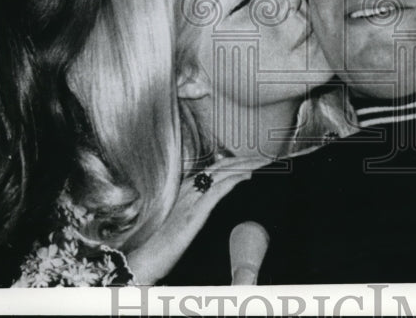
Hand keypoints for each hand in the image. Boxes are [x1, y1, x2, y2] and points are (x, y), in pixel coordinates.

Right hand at [125, 155, 267, 283]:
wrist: (148, 258)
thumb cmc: (166, 242)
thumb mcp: (186, 218)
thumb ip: (202, 205)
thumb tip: (222, 199)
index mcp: (188, 187)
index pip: (219, 167)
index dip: (239, 161)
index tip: (258, 159)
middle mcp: (190, 187)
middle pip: (224, 165)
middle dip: (247, 159)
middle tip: (267, 158)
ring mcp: (191, 198)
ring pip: (224, 174)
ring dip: (246, 166)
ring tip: (264, 163)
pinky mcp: (194, 213)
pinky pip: (217, 191)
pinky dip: (234, 181)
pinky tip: (247, 177)